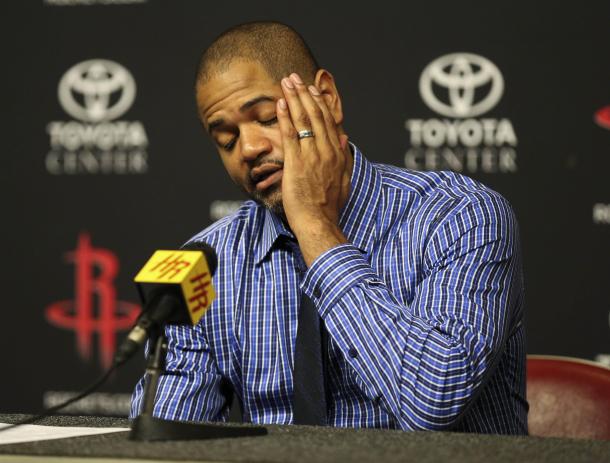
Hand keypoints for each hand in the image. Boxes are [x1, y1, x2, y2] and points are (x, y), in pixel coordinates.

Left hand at [276, 72, 351, 265]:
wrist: (319, 222)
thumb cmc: (329, 205)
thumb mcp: (344, 178)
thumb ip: (343, 156)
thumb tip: (344, 137)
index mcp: (337, 153)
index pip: (329, 121)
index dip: (319, 102)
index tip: (311, 89)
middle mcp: (326, 151)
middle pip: (316, 115)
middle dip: (304, 93)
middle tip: (295, 78)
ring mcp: (312, 156)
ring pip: (303, 120)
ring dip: (293, 98)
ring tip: (286, 82)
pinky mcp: (296, 163)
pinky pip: (290, 135)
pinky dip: (285, 117)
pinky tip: (279, 104)